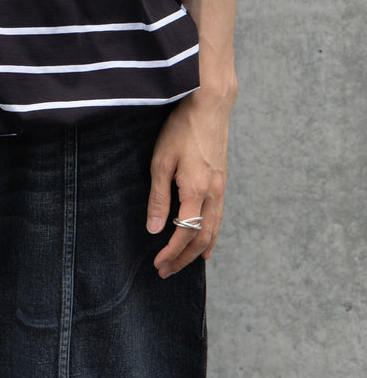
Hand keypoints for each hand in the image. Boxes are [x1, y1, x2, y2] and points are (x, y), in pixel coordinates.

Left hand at [146, 83, 234, 278]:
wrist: (209, 105)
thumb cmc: (181, 129)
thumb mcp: (161, 161)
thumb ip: (159, 197)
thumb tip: (155, 230)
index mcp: (196, 191)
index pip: (185, 234)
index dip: (171, 252)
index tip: (158, 264)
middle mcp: (213, 194)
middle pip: (201, 239)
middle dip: (184, 259)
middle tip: (166, 272)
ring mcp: (220, 188)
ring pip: (213, 230)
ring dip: (198, 251)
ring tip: (186, 264)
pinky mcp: (222, 180)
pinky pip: (219, 217)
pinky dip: (212, 236)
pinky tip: (207, 242)